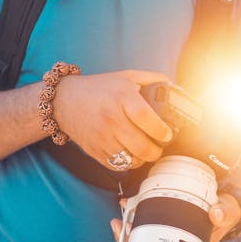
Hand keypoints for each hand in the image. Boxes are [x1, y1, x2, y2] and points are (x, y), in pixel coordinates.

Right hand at [54, 70, 173, 169]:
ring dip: (143, 159)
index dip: (161, 131)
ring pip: (131, 160)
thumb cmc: (98, 88)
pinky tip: (131, 154)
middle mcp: (111, 119)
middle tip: (159, 146)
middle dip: (156, 151)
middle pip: (142, 146)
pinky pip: (117, 165)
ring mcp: (102, 137)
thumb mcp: (126, 76)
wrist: (64, 100)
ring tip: (145, 150)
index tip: (167, 134)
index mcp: (122, 98)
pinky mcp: (94, 150)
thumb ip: (152, 79)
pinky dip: (128, 163)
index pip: (146, 119)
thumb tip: (176, 88)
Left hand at [110, 194, 240, 241]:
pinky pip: (148, 219)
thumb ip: (225, 211)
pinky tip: (129, 202)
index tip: (123, 231)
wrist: (229, 202)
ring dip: (130, 220)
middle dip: (126, 235)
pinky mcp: (169, 218)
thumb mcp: (229, 210)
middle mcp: (175, 241)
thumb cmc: (228, 210)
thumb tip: (215, 213)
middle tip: (118, 221)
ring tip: (123, 205)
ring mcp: (171, 230)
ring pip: (143, 232)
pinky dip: (137, 211)